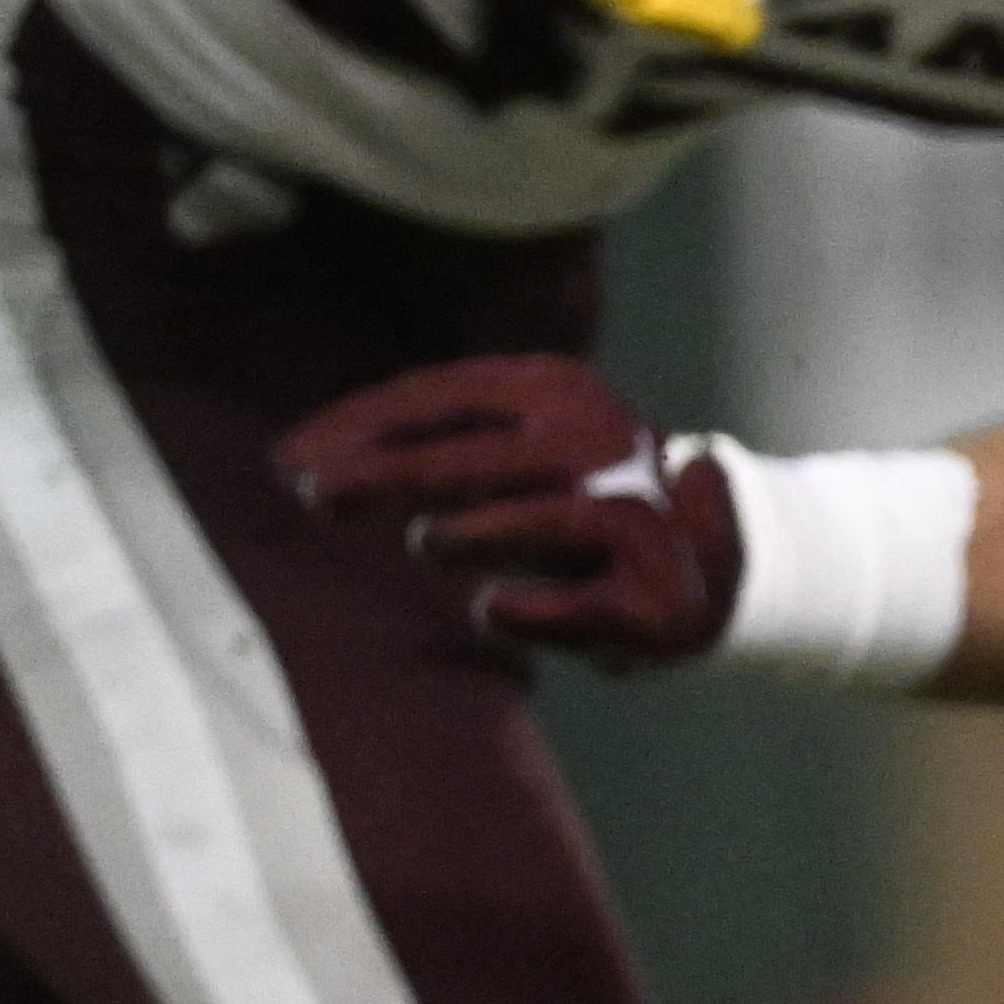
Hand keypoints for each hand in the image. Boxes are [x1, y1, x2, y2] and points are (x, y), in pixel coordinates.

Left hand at [276, 353, 745, 664]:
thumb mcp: (517, 444)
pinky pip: (577, 607)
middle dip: (390, 474)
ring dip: (468, 534)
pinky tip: (488, 611)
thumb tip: (302, 464)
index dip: (360, 429)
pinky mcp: (651, 601)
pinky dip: (527, 610)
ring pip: (539, 520)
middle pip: (479, 455)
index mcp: (554, 392)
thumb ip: (431, 443)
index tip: (287, 461)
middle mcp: (598, 445)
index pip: (442, 398)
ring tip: (422, 544)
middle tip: (316, 496)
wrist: (717, 559)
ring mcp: (632, 522)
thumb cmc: (577, 500)